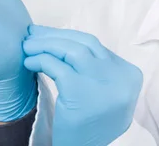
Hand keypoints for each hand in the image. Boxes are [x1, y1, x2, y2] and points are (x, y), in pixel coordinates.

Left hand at [23, 25, 142, 145]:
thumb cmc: (92, 124)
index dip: (70, 37)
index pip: (97, 46)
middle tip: (34, 34)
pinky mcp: (79, 90)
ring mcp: (101, 82)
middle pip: (85, 43)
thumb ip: (98, 69)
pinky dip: (40, 59)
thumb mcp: (107, 93)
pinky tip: (29, 62)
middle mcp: (120, 76)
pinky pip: (56, 65)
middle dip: (56, 35)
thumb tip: (66, 40)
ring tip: (27, 45)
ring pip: (71, 49)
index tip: (50, 34)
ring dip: (45, 44)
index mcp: (130, 74)